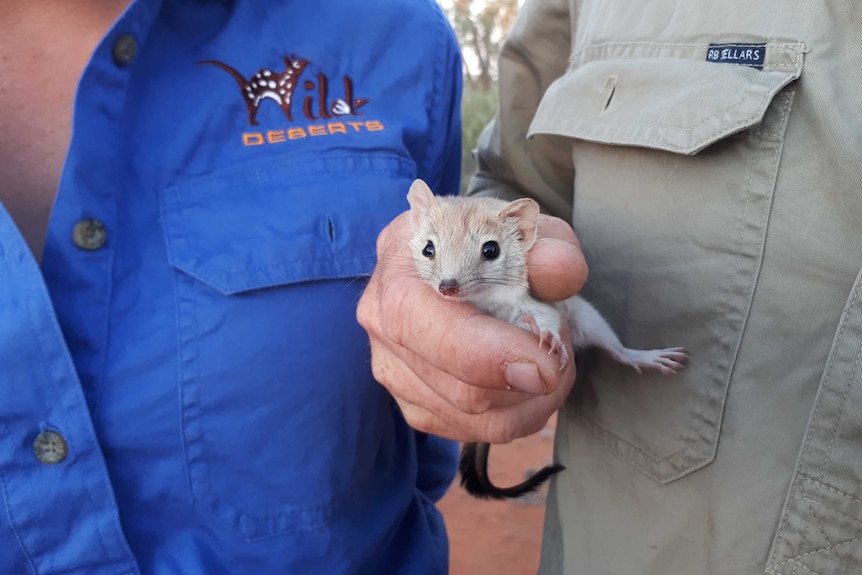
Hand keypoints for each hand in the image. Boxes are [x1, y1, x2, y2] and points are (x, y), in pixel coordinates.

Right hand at [356, 211, 586, 442]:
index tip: (547, 363)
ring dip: (531, 400)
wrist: (456, 258)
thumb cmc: (484, 242)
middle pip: (457, 388)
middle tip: (561, 352)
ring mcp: (392, 368)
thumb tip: (561, 270)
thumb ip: (547, 244)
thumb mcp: (521, 231)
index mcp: (400, 265)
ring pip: (473, 419)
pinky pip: (473, 432)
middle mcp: (382, 321)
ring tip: (550, 360)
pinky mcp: (412, 403)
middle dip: (529, 381)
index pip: (422, 323)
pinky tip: (528, 381)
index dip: (487, 354)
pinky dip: (517, 413)